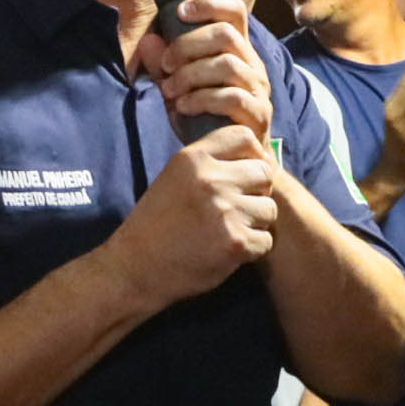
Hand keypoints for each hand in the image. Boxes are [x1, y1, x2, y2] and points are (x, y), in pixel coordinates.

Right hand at [108, 126, 278, 305]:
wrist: (136, 268)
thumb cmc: (157, 224)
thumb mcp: (175, 178)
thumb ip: (211, 164)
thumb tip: (260, 158)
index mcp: (193, 159)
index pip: (244, 137)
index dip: (251, 155)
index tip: (243, 175)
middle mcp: (211, 180)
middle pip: (264, 173)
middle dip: (256, 192)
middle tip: (235, 210)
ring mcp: (225, 212)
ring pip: (269, 209)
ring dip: (255, 223)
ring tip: (227, 231)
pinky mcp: (236, 243)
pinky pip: (266, 240)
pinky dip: (252, 249)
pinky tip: (227, 251)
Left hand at [139, 0, 274, 142]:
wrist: (230, 160)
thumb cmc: (205, 118)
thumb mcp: (178, 87)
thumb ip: (162, 65)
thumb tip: (148, 41)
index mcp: (237, 50)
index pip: (234, 11)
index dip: (208, 3)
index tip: (179, 12)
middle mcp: (252, 64)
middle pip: (226, 34)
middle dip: (188, 45)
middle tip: (166, 64)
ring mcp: (258, 89)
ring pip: (227, 64)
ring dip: (191, 74)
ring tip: (169, 90)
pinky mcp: (258, 114)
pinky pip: (231, 97)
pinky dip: (200, 99)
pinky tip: (182, 106)